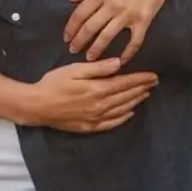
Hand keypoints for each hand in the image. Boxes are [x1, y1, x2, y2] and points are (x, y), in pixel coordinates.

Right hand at [23, 58, 158, 132]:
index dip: (141, 79)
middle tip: (154, 83)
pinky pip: (112, 123)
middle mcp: (100, 105)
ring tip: (145, 95)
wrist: (37, 106)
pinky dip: (123, 118)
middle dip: (142, 89)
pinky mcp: (89, 127)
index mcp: (98, 89)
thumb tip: (119, 64)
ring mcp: (96, 118)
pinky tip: (129, 113)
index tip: (154, 76)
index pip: (125, 83)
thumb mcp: (74, 70)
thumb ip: (98, 68)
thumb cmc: (53, 83)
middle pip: (126, 96)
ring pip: (122, 110)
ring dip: (135, 101)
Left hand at [64, 0, 169, 63]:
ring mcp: (127, 15)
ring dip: (96, 49)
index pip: (80, 14)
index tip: (66, 38)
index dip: (71, 28)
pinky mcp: (143, 21)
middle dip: (79, 41)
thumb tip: (72, 0)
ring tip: (90, 58)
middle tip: (73, 50)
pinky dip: (128, 53)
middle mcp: (111, 6)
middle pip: (90, 28)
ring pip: (107, 37)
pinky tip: (121, 61)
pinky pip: (134, 41)